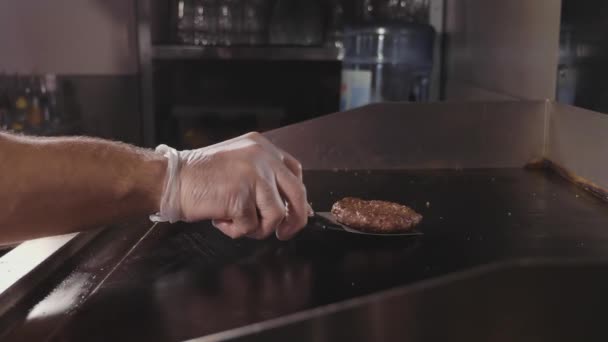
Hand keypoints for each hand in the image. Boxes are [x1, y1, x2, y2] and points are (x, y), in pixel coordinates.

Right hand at [154, 132, 309, 239]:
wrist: (170, 179)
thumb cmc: (198, 176)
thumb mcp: (237, 162)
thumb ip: (261, 175)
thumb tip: (285, 205)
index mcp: (262, 147)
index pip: (294, 171)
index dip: (297, 196)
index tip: (294, 211)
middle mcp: (263, 158)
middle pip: (297, 193)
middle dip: (295, 219)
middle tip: (284, 233)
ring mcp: (254, 176)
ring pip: (276, 215)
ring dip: (257, 227)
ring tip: (235, 221)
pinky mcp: (242, 196)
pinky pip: (251, 226)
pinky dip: (235, 230)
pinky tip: (221, 219)